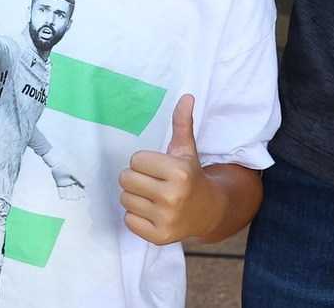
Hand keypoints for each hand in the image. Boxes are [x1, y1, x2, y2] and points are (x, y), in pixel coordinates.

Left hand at [51, 165, 87, 201]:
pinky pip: (60, 190)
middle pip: (74, 190)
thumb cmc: (69, 164)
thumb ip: (81, 178)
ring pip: (68, 191)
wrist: (58, 160)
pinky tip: (62, 197)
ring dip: (69, 195)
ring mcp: (65, 182)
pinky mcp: (59, 183)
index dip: (82, 191)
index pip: (81, 186)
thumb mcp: (76, 171)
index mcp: (77, 177)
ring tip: (69, 199)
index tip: (83, 196)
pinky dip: (61, 194)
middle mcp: (72, 180)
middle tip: (76, 199)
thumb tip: (86, 185)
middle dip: (75, 195)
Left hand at [120, 95, 223, 244]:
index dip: (144, 162)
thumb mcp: (187, 150)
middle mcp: (173, 196)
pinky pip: (128, 221)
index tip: (158, 167)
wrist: (208, 210)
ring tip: (152, 196)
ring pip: (125, 200)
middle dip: (136, 178)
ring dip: (135, 197)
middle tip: (152, 182)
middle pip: (127, 180)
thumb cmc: (191, 175)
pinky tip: (152, 212)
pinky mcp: (159, 237)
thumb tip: (186, 96)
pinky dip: (136, 216)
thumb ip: (182, 123)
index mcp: (179, 172)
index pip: (136, 160)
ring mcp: (166, 219)